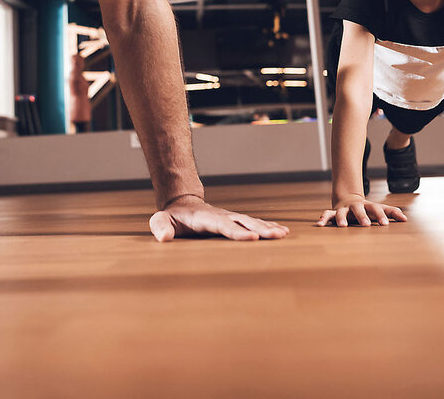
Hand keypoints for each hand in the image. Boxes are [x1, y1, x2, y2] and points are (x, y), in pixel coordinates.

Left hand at [149, 195, 289, 240]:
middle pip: (244, 221)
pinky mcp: (235, 221)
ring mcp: (230, 217)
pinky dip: (268, 226)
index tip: (253, 238)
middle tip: (277, 235)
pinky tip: (282, 232)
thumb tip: (164, 237)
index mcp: (206, 218)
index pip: (223, 226)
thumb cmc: (172, 218)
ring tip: (284, 234)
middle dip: (261, 229)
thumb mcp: (161, 221)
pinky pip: (254, 223)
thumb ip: (160, 227)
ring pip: (252, 221)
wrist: (182, 206)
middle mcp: (222, 216)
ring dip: (268, 228)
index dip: (237, 232)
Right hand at [318, 198, 407, 227]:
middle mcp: (356, 206)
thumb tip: (405, 219)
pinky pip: (327, 214)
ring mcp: (344, 209)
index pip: (376, 209)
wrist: (348, 199)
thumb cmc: (368, 209)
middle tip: (366, 225)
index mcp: (368, 206)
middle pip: (359, 210)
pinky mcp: (334, 213)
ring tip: (343, 226)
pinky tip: (319, 225)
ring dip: (342, 218)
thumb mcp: (379, 209)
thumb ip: (392, 212)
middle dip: (362, 217)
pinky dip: (323, 218)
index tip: (384, 224)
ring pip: (342, 212)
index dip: (380, 216)